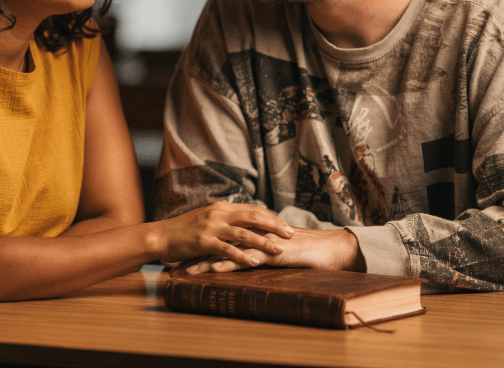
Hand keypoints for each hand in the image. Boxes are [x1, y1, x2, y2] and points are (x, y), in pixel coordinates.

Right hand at [153, 202, 293, 268]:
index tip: (285, 224)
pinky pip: (227, 249)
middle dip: (274, 225)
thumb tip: (245, 220)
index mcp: (221, 207)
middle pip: (253, 217)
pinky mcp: (203, 242)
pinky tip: (255, 262)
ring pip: (244, 233)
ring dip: (263, 242)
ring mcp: (211, 228)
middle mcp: (218, 214)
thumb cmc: (183, 230)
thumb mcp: (206, 218)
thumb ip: (225, 219)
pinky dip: (242, 256)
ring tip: (280, 249)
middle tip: (291, 234)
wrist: (160, 236)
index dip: (271, 216)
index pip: (252, 209)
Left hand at [182, 228, 364, 274]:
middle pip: (217, 242)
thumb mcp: (277, 248)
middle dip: (194, 254)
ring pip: (226, 251)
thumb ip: (260, 248)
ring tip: (184, 272)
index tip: (180, 255)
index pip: (221, 237)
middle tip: (172, 265)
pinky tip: (213, 269)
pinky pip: (246, 258)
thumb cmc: (306, 251)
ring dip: (204, 261)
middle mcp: (254, 234)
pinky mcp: (271, 253)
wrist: (332, 249)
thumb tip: (245, 256)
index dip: (200, 246)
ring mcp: (262, 243)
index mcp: (253, 232)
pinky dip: (228, 263)